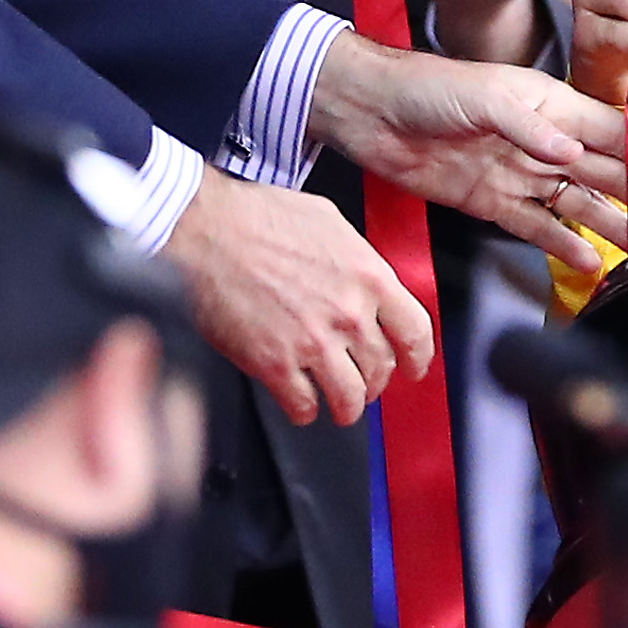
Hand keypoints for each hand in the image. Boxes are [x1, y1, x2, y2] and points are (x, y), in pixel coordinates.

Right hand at [159, 166, 431, 424]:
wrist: (209, 231)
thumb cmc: (260, 217)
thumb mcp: (329, 223)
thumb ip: (355, 258)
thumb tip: (362, 277)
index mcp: (369, 277)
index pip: (415, 331)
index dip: (418, 358)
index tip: (414, 368)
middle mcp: (349, 314)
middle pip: (381, 368)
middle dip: (375, 382)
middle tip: (365, 384)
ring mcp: (313, 342)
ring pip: (349, 397)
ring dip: (346, 407)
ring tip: (339, 408)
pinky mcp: (274, 364)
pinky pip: (302, 405)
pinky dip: (304, 411)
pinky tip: (299, 404)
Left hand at [307, 30, 627, 270]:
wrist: (371, 114)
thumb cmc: (428, 87)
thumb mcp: (486, 97)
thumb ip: (531, 128)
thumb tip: (572, 153)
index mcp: (551, 105)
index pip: (612, 130)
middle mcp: (543, 141)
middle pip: (602, 170)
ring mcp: (519, 172)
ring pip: (576, 202)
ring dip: (607, 222)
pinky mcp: (493, 201)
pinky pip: (536, 225)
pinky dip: (562, 243)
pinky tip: (588, 259)